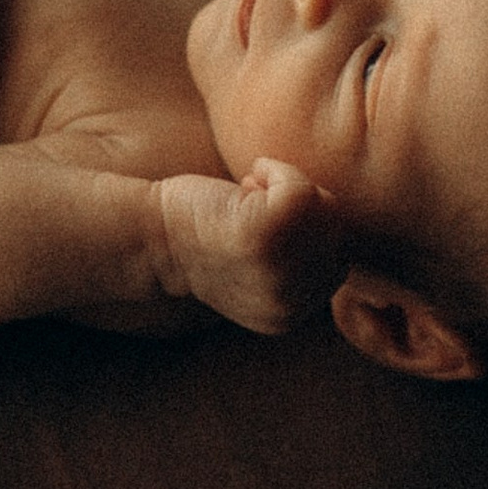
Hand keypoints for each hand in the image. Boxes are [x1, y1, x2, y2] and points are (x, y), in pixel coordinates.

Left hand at [153, 155, 343, 335]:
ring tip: (248, 195)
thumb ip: (298, 268)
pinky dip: (275, 171)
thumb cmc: (199, 242)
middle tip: (254, 204)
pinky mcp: (271, 229)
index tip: (264, 225)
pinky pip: (303, 186)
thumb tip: (339, 229)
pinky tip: (244, 182)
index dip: (308, 233)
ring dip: (288, 187)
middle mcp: (290, 302)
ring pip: (326, 206)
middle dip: (302, 209)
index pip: (338, 264)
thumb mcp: (256, 274)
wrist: (148, 237)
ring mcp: (283, 266)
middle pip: (338, 233)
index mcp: (287, 317)